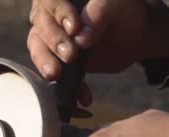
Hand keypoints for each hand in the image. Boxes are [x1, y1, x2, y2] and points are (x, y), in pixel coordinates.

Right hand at [27, 0, 168, 104]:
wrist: (132, 35)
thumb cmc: (123, 11)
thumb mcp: (117, 5)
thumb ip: (100, 13)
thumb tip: (82, 38)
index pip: (50, 1)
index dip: (59, 13)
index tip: (75, 28)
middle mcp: (48, 15)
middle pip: (41, 26)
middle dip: (54, 42)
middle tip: (70, 55)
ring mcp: (48, 38)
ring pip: (37, 48)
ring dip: (46, 63)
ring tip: (55, 75)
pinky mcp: (54, 60)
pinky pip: (52, 72)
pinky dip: (68, 86)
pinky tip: (83, 95)